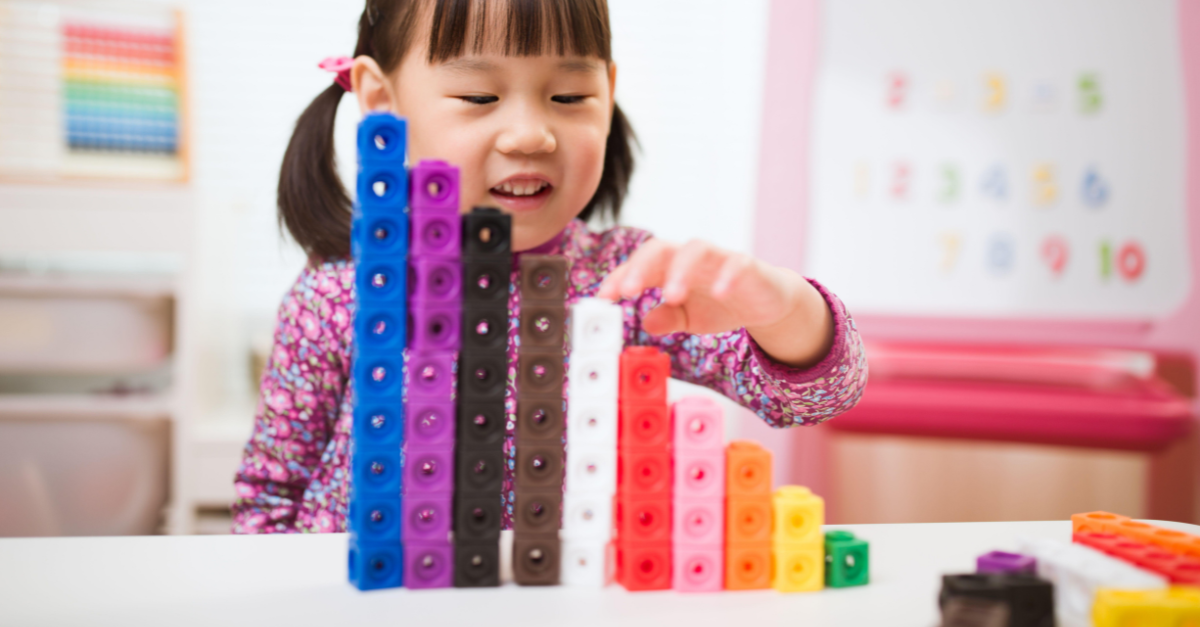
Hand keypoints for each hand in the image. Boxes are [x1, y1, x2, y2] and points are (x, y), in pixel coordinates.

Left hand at [596, 238, 833, 366]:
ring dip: (680, 271)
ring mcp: (719, 259)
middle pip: (660, 248)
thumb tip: (647, 323)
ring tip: (671, 296)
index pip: (639, 266)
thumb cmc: (722, 303)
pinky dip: (726, 276)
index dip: (619, 279)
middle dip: (640, 268)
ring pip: (695, 250)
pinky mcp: (747, 265)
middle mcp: (691, 258)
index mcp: (671, 268)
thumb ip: (667, 319)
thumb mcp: (689, 318)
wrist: (766, 302)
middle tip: (628, 292)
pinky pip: (735, 263)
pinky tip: (718, 293)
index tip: (604, 298)